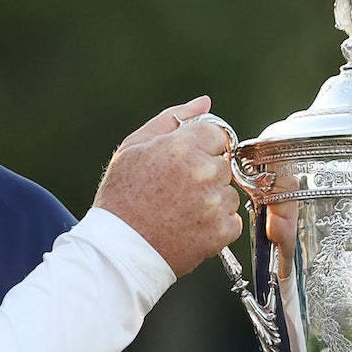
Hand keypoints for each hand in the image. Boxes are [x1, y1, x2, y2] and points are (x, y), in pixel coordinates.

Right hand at [93, 96, 243, 276]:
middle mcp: (204, 171)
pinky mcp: (221, 231)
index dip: (200, 148)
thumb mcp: (134, 147)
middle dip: (205, 174)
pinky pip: (231, 220)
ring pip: (228, 193)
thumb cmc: (121, 197)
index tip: (183, 164)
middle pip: (223, 164)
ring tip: (180, 211)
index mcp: (183, 146)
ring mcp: (215, 202)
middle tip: (176, 191)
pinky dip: (215, 225)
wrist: (119, 249)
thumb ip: (171, 120)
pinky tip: (189, 227)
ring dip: (212, 200)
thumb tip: (204, 103)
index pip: (216, 134)